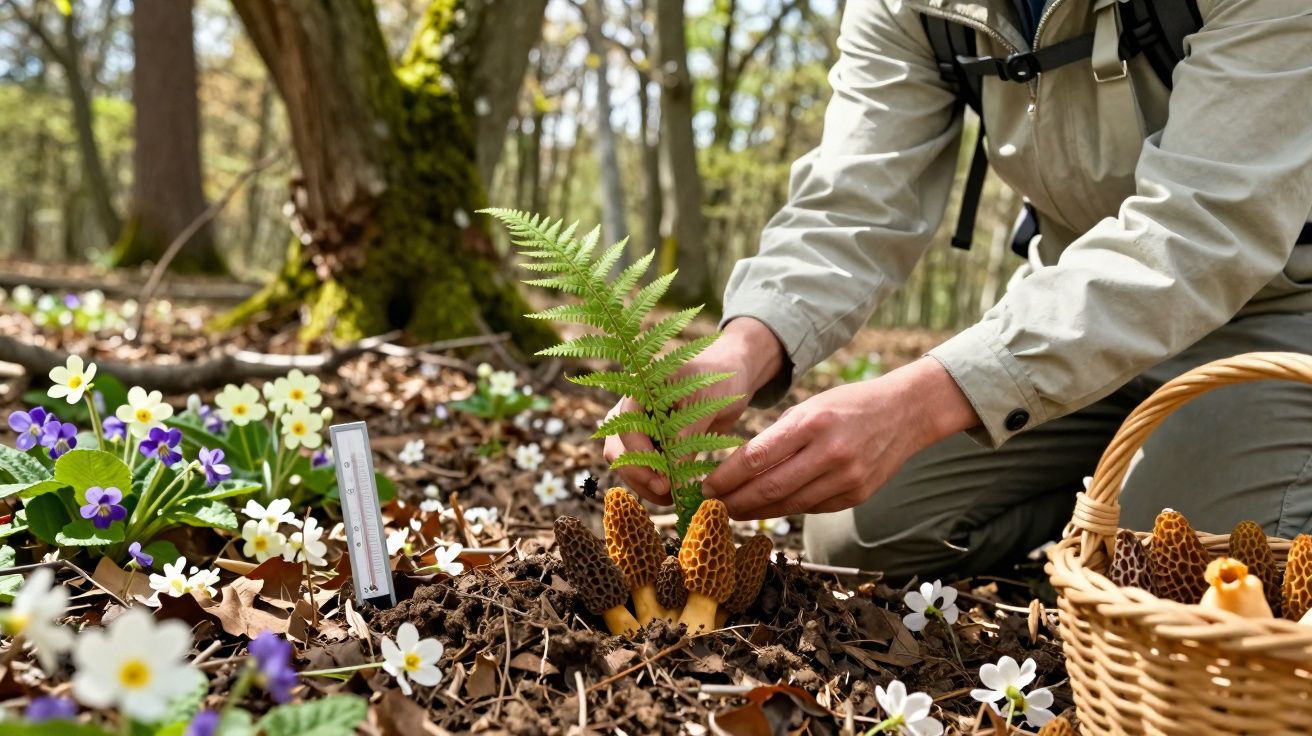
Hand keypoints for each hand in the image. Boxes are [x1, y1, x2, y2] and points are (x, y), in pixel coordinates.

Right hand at [603, 317, 785, 504]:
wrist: (732, 379)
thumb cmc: (720, 381)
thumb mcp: (708, 402)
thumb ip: (688, 434)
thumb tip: (672, 475)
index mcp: (639, 389)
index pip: (624, 426)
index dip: (639, 455)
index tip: (662, 480)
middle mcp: (632, 410)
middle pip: (617, 449)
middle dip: (637, 475)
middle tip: (666, 494)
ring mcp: (639, 428)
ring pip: (626, 463)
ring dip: (644, 484)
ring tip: (673, 499)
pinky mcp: (652, 445)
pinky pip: (644, 468)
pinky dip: (655, 483)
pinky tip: (676, 494)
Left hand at [702, 357, 978, 518]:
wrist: (905, 413)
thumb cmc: (847, 405)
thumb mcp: (809, 407)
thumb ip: (776, 437)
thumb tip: (736, 470)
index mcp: (812, 422)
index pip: (757, 457)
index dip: (727, 477)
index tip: (705, 486)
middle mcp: (830, 452)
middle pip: (770, 487)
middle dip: (735, 501)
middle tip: (711, 506)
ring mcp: (846, 478)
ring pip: (789, 504)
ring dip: (756, 511)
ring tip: (733, 512)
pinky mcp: (857, 495)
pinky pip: (811, 508)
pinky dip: (785, 509)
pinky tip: (766, 509)